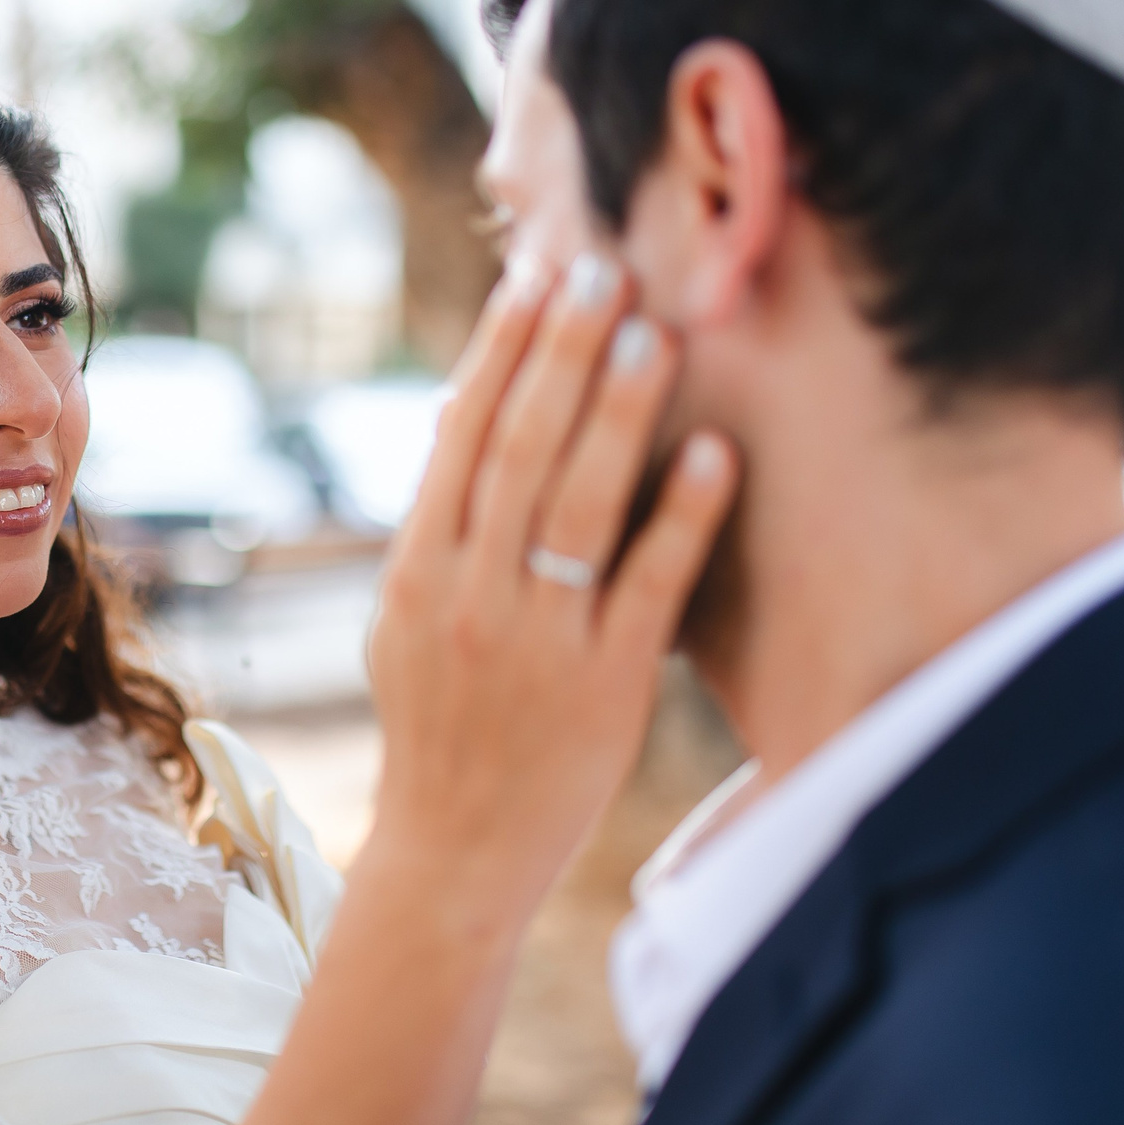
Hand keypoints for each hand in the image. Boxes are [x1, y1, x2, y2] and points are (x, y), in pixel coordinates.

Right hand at [361, 251, 738, 922]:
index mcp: (418, 570)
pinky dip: (684, 517)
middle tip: (601, 272)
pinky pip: (650, 586)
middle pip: (520, 451)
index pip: (462, 437)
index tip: (536, 278)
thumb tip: (460, 408)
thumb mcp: (407, 620)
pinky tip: (717, 455)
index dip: (501, 352)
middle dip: (561, 355)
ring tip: (652, 335)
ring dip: (618, 413)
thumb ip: (438, 523)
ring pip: (581, 504)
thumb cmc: (439, 723)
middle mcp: (473, 594)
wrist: (455, 852)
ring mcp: (540, 639)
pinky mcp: (608, 684)